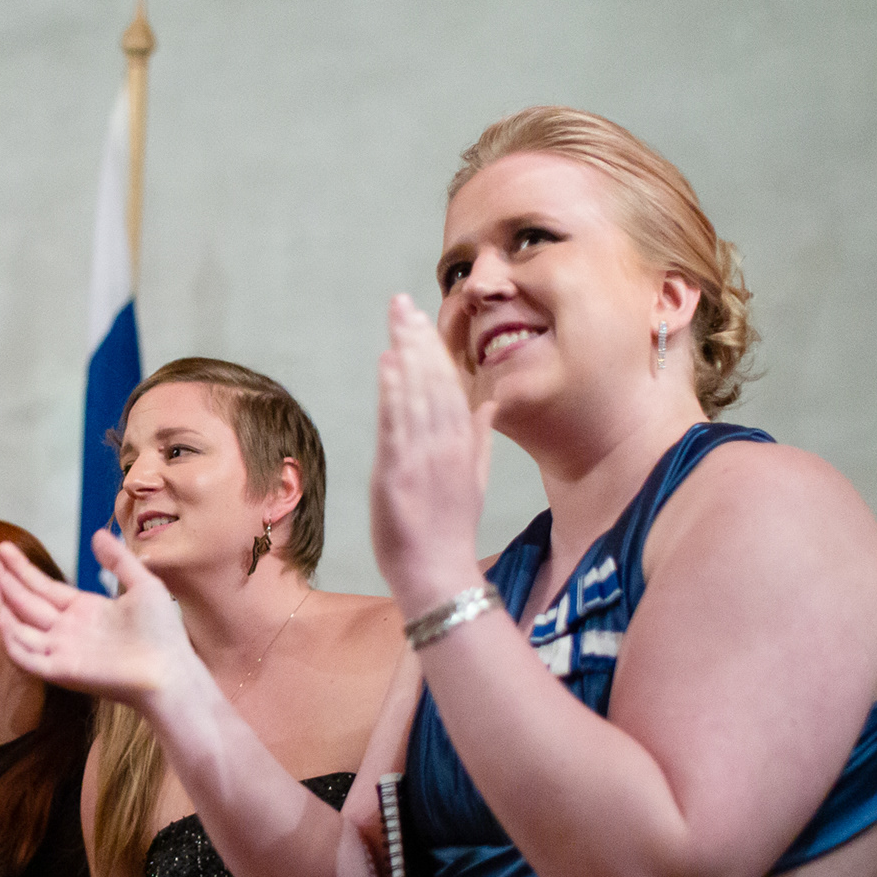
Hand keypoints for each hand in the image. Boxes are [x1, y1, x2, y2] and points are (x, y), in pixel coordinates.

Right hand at [0, 533, 197, 709]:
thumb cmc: (163, 634)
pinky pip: (27, 656)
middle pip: (25, 601)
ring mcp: (61, 651)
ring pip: (19, 627)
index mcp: (83, 611)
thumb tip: (97, 534)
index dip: (21, 568)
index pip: (42, 586)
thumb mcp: (143, 584)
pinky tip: (0, 615)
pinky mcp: (61, 671)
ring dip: (1, 604)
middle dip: (2, 577)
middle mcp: (66, 631)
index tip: (2, 547)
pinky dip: (11, 639)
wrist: (171, 671)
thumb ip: (119, 560)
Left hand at [371, 293, 495, 613]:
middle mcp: (446, 445)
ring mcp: (423, 457)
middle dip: (418, 338)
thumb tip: (487, 403)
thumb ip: (479, 439)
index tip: (421, 319)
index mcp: (464, 445)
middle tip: (402, 303)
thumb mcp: (474, 480)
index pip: (450, 385)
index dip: (435, 349)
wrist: (438, 573)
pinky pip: (398, 422)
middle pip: (434, 380)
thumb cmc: (450, 531)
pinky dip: (394, 390)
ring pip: (418, 394)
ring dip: (406, 353)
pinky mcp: (399, 472)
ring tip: (396, 319)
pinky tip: (388, 362)